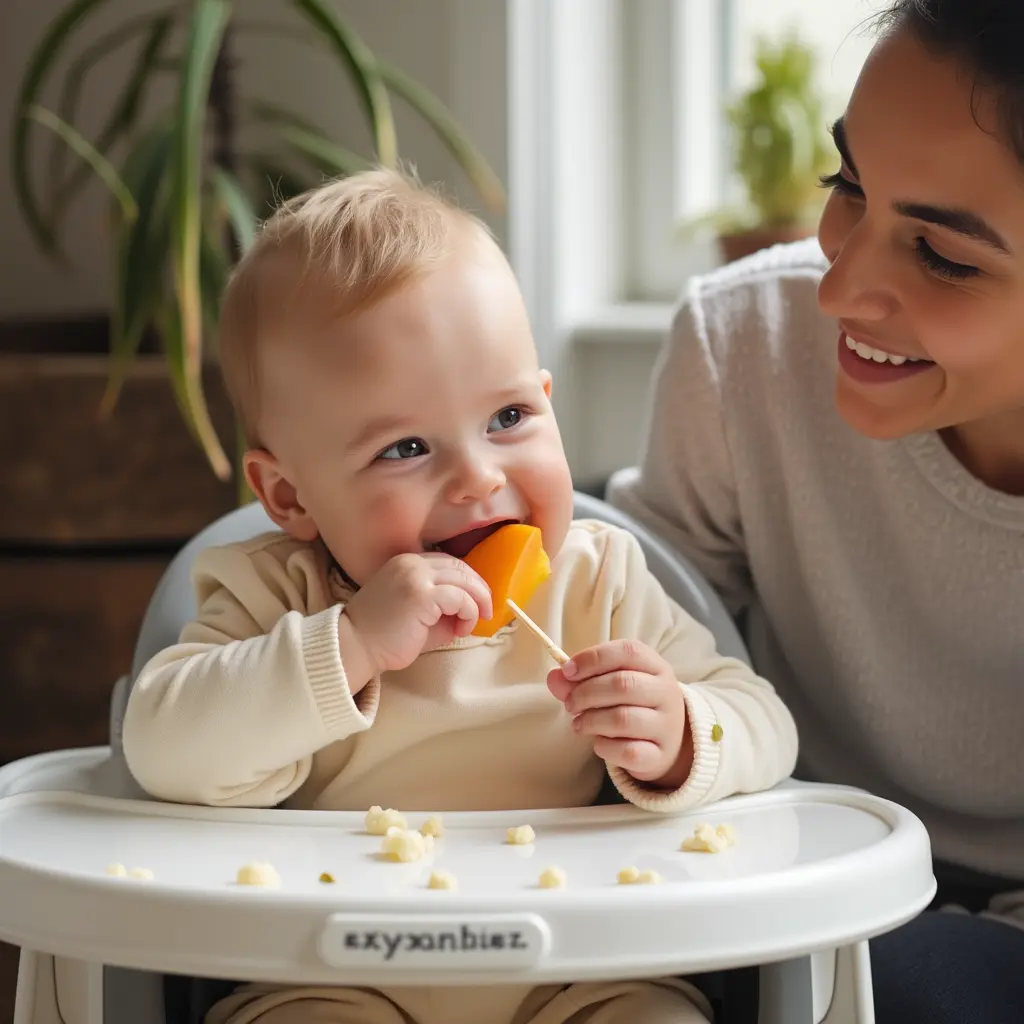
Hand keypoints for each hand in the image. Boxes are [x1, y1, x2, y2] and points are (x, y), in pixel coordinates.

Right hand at [341, 552, 491, 681]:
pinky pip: (460, 597)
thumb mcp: (419, 613)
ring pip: (464, 580)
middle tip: (486, 611)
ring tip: (473, 623)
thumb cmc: (385, 635)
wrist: (355, 647)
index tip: (477, 601)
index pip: (450, 563)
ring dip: (476, 602)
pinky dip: (468, 612)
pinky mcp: (421, 595)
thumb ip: (444, 605)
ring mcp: (416, 576)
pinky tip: (462, 628)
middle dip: (479, 590)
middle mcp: (412, 563)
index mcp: (408, 562)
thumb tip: (472, 611)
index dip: (468, 581)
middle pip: (461, 567)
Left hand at [547, 639, 692, 787]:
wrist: (664, 742)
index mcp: (655, 666)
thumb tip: (555, 677)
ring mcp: (666, 725)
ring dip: (591, 721)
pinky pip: (628, 751)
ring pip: (623, 719)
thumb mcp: (610, 684)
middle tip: (570, 704)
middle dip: (586, 693)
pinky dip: (605, 747)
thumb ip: (579, 680)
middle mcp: (666, 693)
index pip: (627, 651)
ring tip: (579, 724)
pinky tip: (599, 744)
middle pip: (623, 684)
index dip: (593, 658)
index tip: (568, 671)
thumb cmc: (631, 704)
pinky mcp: (659, 755)